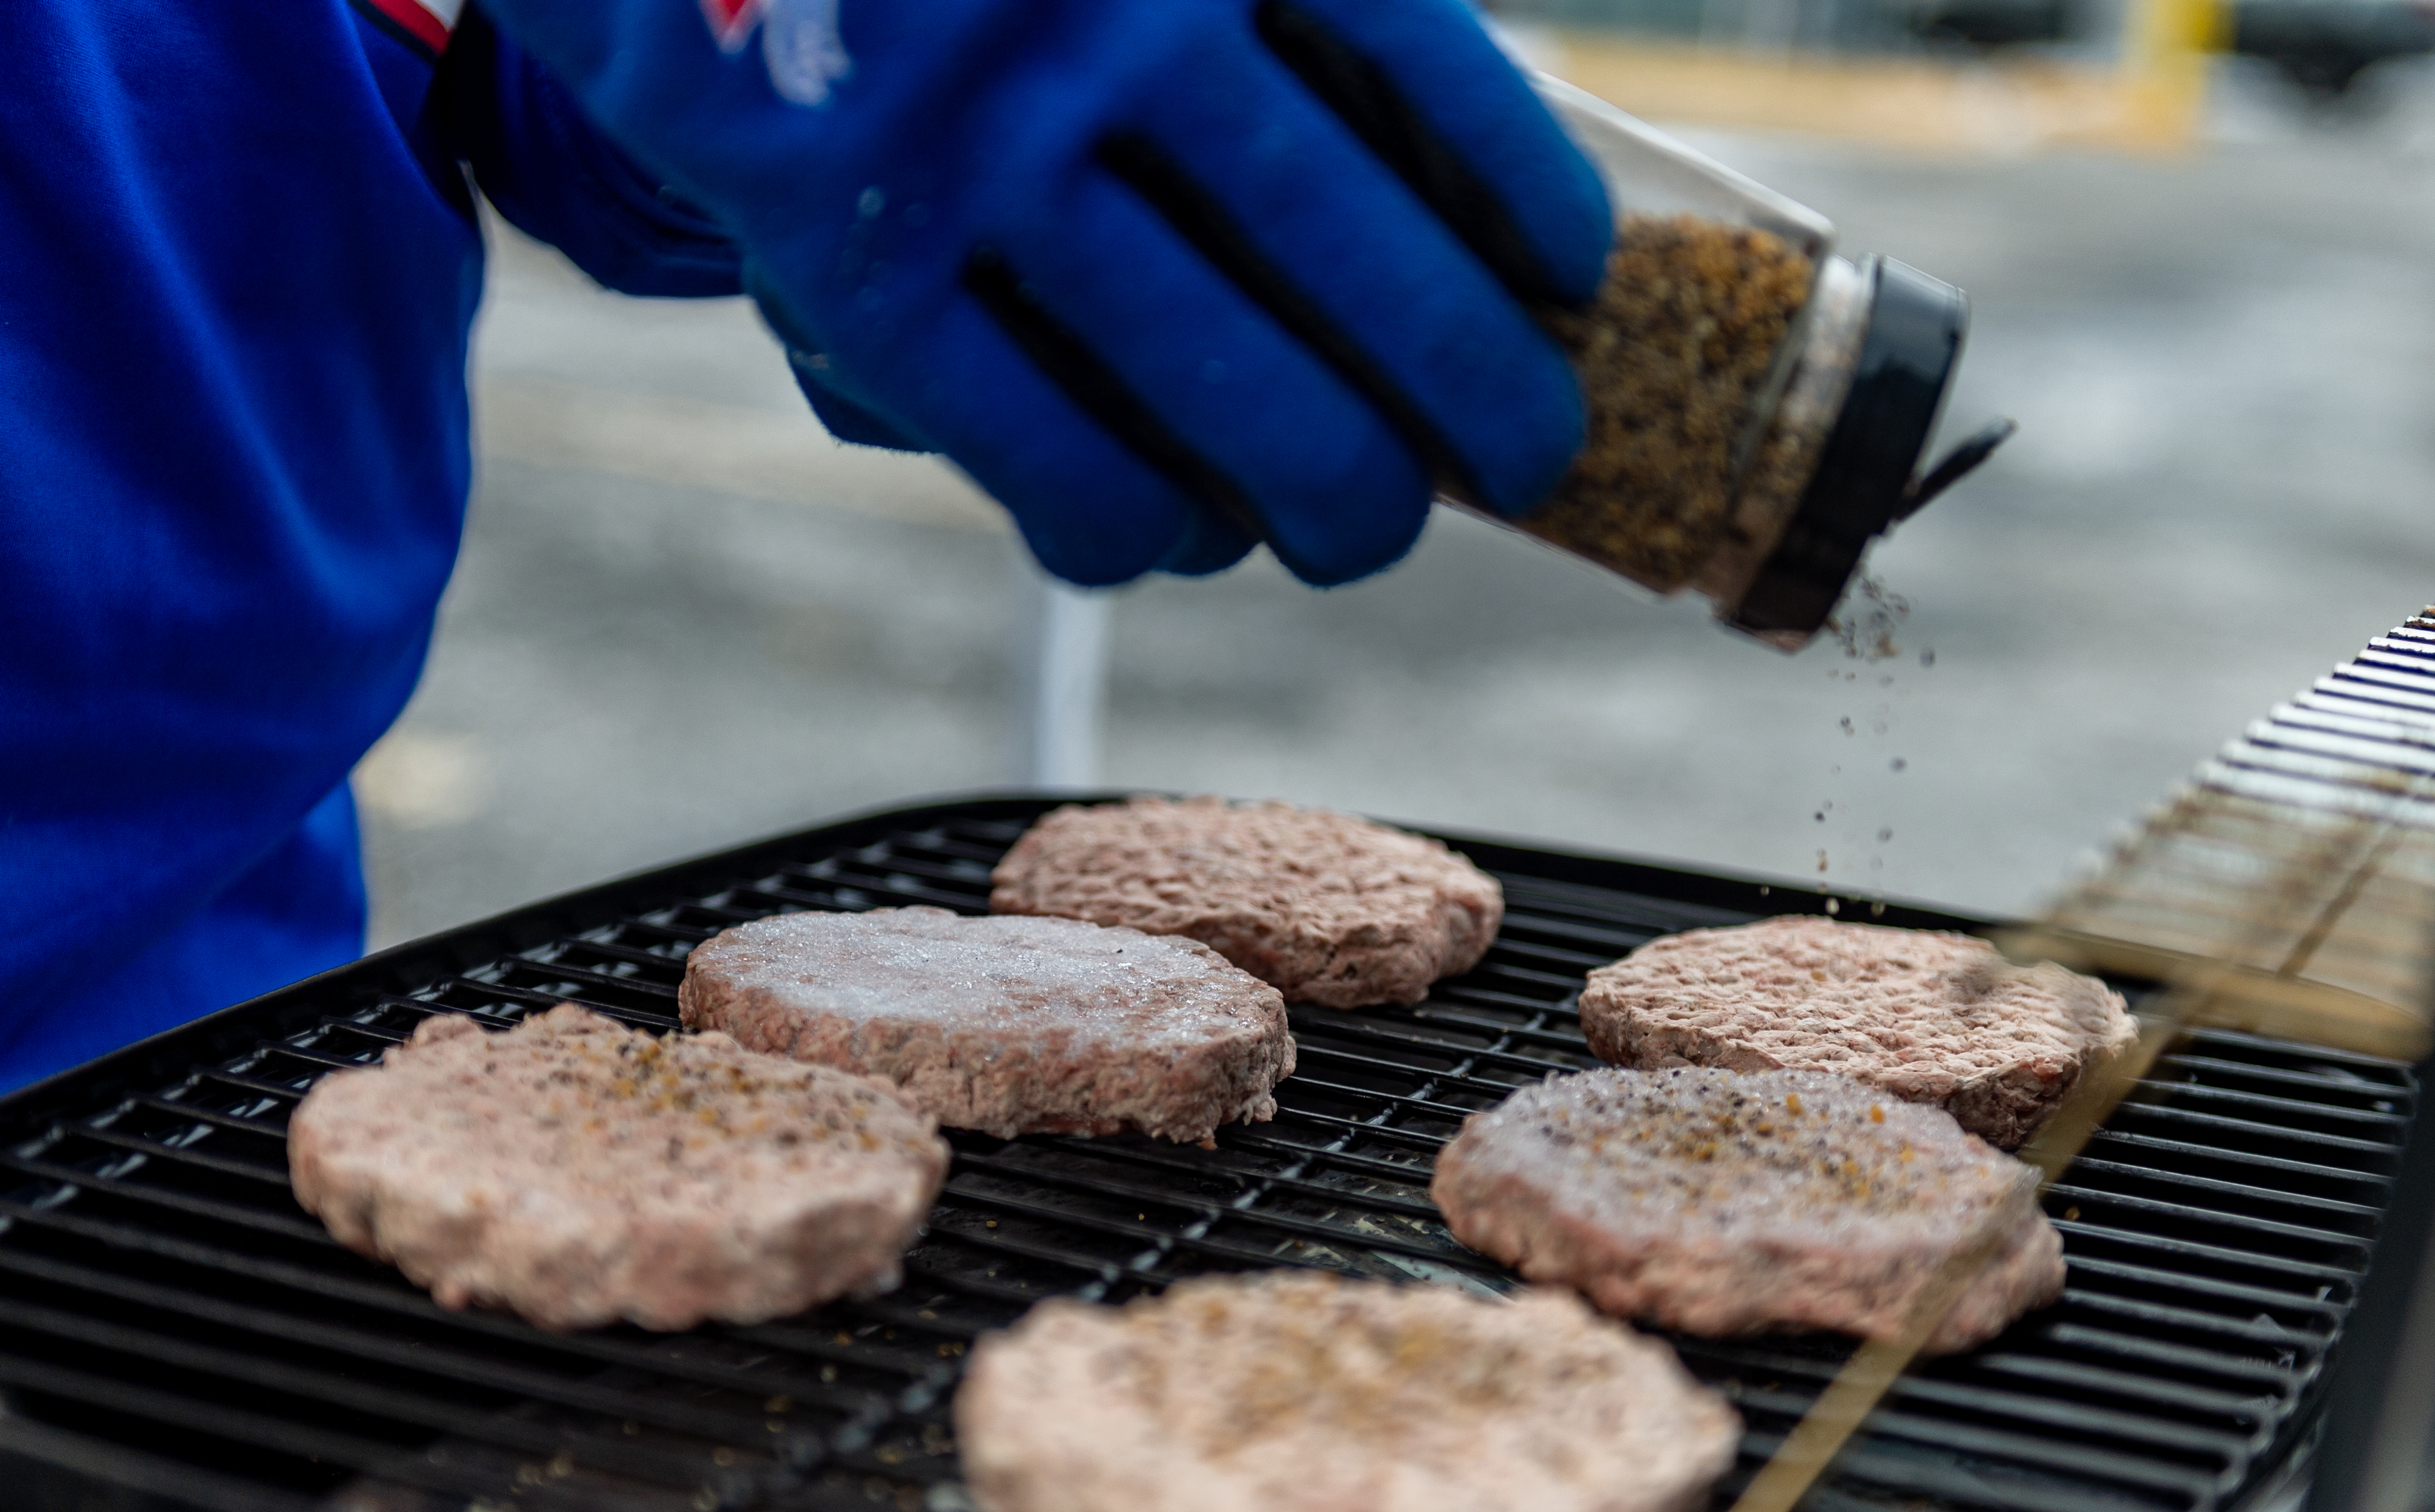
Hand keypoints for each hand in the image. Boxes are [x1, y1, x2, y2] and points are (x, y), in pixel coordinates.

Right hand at [476, 0, 1610, 585]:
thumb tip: (1438, 137)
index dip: (1521, 192)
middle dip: (1471, 388)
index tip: (1570, 279)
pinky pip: (1045, 454)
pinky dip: (1135, 527)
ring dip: (1332, 491)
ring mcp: (982, 157)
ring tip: (1370, 531)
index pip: (1427, 68)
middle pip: (1350, 257)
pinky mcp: (864, 275)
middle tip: (1528, 454)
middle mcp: (1105, 26)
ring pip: (1217, 386)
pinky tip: (1180, 537)